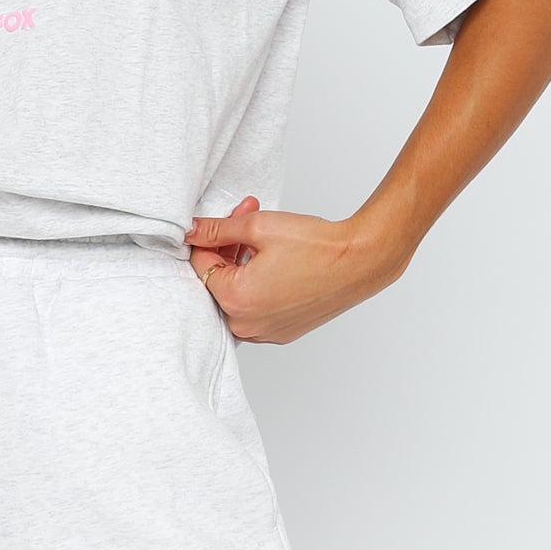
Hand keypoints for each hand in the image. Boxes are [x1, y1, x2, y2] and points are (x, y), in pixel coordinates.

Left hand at [183, 195, 405, 344]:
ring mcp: (266, 333)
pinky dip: (258, 282)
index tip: (225, 218)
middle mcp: (246, 325)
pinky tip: (273, 259)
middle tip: (247, 216)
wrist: (359, 262)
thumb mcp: (257, 227)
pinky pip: (256, 308)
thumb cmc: (315, 246)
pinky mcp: (283, 332)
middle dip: (227, 246)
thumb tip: (191, 230)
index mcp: (235, 301)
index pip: (200, 265)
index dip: (209, 236)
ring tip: (263, 235)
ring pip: (237, 294)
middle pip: (218, 280)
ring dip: (242, 263)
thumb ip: (216, 229)